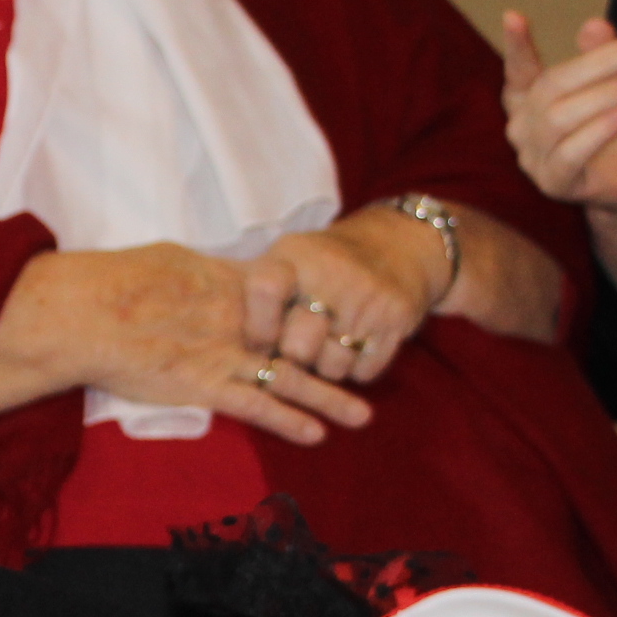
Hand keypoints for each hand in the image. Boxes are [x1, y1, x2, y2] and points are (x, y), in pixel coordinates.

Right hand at [0, 244, 372, 444]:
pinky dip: (287, 421)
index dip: (315, 310)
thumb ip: (201, 272)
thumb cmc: (115, 281)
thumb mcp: (169, 260)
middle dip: (338, 356)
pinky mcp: (204, 385)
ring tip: (364, 415)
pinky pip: (256, 406)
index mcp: (228, 281)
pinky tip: (315, 434)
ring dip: (328, 399)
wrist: (85, 312)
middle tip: (372, 368)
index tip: (338, 320)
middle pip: (302, 338)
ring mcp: (224, 354)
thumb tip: (214, 272)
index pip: (287, 294)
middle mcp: (237, 318)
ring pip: (290, 378)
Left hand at [246, 211, 444, 385]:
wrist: (397, 245)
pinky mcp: (396, 320)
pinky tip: (356, 344)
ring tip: (329, 344)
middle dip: (294, 360)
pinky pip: (364, 372)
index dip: (258, 329)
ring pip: (332, 368)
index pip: (264, 291)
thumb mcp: (291, 258)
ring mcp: (367, 300)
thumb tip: (219, 342)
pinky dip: (357, 368)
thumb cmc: (327, 263)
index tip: (261, 343)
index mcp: (295, 256)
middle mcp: (332, 275)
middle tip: (297, 352)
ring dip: (327, 367)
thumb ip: (257, 292)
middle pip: (299, 348)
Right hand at [504, 13, 616, 213]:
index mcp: (529, 99)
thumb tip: (594, 25)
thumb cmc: (616, 127)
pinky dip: (595, 133)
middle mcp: (522, 127)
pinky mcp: (553, 183)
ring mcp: (533, 157)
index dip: (516, 46)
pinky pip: (568, 154)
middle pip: (551, 86)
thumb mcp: (614, 84)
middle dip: (597, 64)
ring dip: (601, 96)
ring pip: (557, 119)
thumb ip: (600, 57)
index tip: (514, 16)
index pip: (519, 70)